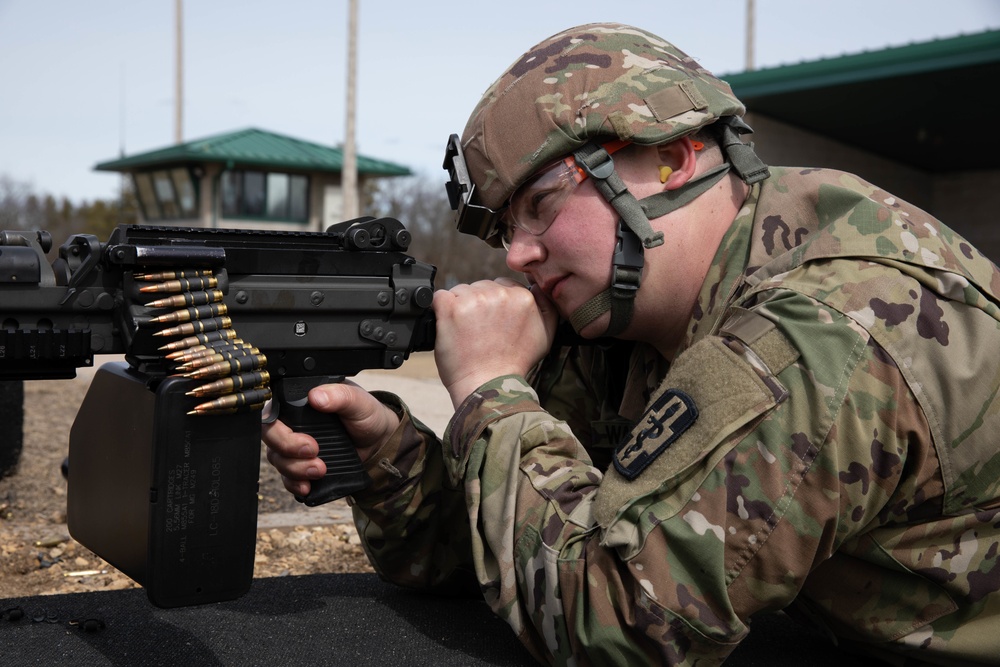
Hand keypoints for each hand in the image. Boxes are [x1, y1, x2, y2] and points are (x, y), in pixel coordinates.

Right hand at [261, 380, 400, 497]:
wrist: (379, 441)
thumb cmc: (367, 415)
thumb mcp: (357, 401)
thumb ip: (339, 395)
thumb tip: (316, 396)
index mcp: (299, 403)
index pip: (272, 415)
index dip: (281, 432)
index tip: (307, 443)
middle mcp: (292, 424)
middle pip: (271, 439)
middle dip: (289, 451)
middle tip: (314, 453)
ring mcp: (294, 446)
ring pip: (278, 460)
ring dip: (295, 469)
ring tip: (321, 470)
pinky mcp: (300, 466)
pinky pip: (286, 478)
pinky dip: (294, 484)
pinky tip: (308, 486)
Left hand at [432, 278, 557, 407]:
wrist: (488, 386)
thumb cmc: (514, 364)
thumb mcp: (545, 335)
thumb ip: (546, 305)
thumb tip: (537, 286)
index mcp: (523, 297)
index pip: (502, 286)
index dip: (495, 305)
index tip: (492, 323)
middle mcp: (500, 294)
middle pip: (481, 286)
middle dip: (478, 304)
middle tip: (479, 331)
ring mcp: (474, 299)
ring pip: (461, 291)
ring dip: (460, 308)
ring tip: (466, 333)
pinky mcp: (451, 308)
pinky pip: (440, 297)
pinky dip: (441, 310)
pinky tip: (450, 327)